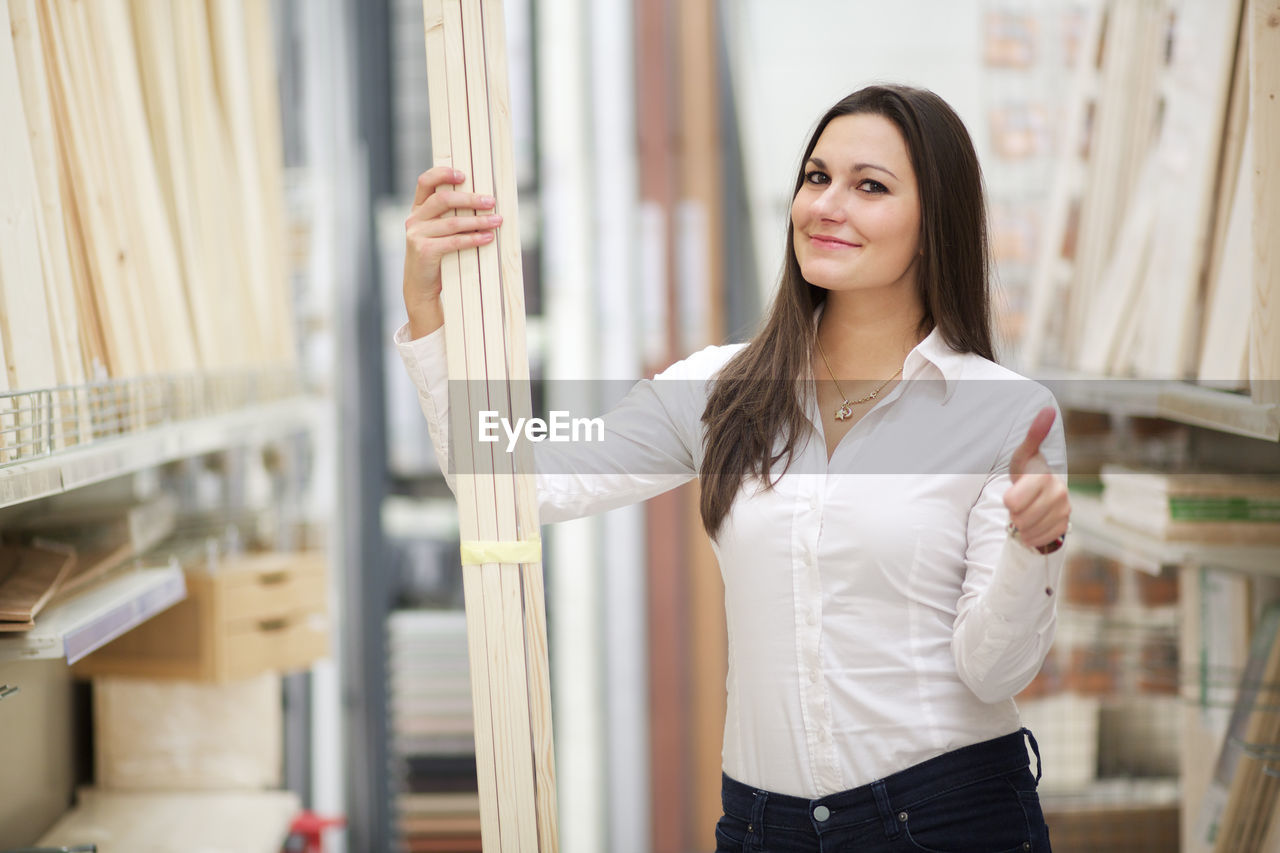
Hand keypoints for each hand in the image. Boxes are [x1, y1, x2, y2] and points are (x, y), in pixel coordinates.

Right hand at [403, 167, 501, 336]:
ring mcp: (417, 235)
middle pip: (442, 199)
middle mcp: (414, 219)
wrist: (421, 287)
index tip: (464, 175)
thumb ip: (450, 216)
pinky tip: (488, 237)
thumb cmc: (437, 257)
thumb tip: (483, 202)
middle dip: (470, 199)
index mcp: (417, 209)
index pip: (425, 181)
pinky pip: (454, 241)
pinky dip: (473, 238)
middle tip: (491, 201)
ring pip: (452, 222)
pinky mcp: (424, 250)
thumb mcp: (439, 232)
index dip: (443, 173)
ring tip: (497, 221)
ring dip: (478, 221)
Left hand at [1003, 406, 1070, 548]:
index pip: (1013, 502)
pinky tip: (1032, 524)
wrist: (1041, 490)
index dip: (1008, 501)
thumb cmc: (1027, 470)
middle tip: (1018, 504)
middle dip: (1014, 513)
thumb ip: (1034, 434)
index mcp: (1044, 477)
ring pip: (1029, 530)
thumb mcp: (1024, 453)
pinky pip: (1040, 540)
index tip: (1009, 495)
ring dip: (1021, 525)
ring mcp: (1063, 511)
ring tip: (1025, 512)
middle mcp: (1059, 494)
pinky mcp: (1064, 527)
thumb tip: (1048, 409)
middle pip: (1020, 518)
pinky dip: (1031, 536)